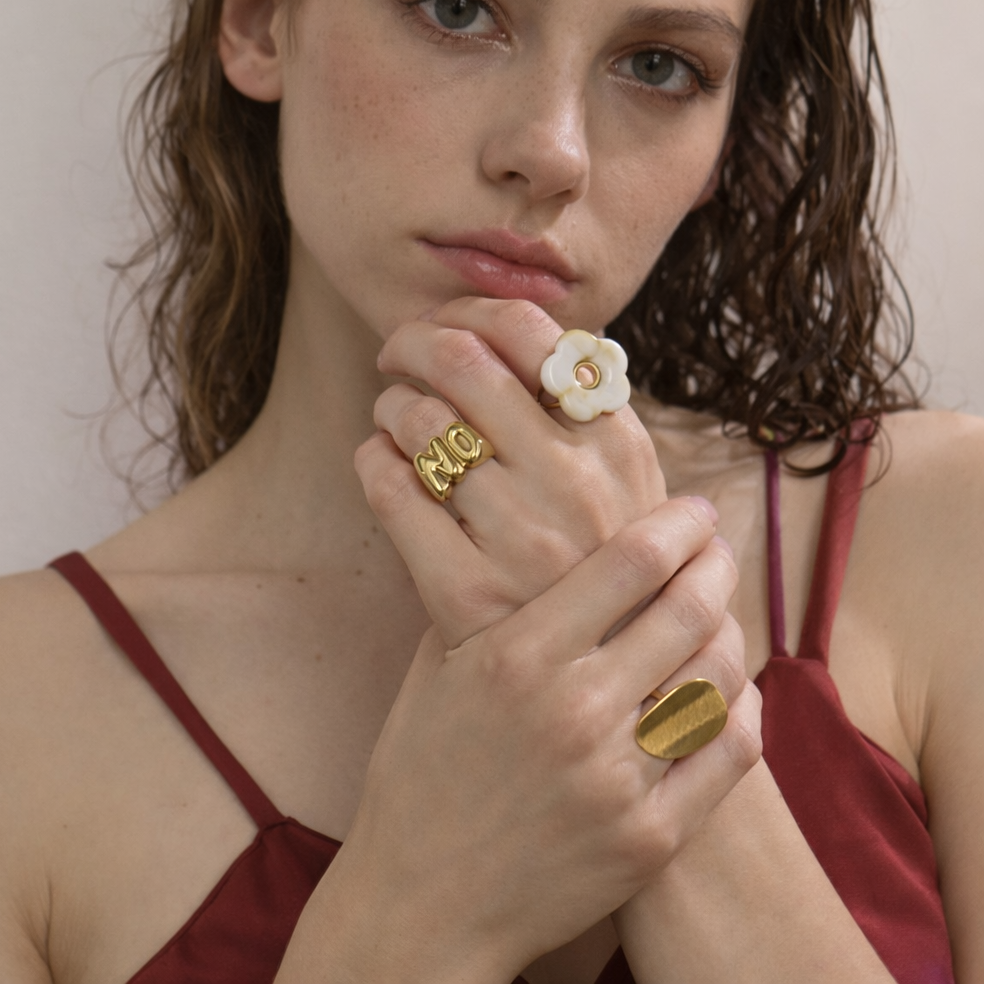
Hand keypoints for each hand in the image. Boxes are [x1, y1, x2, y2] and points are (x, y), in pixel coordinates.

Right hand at [320, 501, 757, 978]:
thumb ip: (489, 599)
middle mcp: (574, 709)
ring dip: (730, 630)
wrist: (424, 899)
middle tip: (719, 551)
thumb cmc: (421, 773)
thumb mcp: (437, 669)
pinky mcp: (651, 837)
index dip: (677, 524)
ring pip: (720, 675)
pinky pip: (730, 750)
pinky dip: (740, 706)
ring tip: (720, 614)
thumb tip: (542, 538)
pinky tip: (728, 688)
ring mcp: (618, 778)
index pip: (631, 561)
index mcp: (517, 655)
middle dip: (717, 563)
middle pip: (688, 607)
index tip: (693, 511)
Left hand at [360, 296, 669, 645]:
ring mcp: (522, 538)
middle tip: (396, 355)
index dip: (467, 312)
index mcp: (617, 443)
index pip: (530, 330)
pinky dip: (371, 461)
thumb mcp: (624, 489)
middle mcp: (574, 482)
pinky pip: (389, 489)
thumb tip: (505, 328)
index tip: (443, 326)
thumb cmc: (597, 571)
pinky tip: (381, 467)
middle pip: (461, 359)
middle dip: (411, 341)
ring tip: (394, 420)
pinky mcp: (466, 590)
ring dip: (390, 405)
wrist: (597, 684)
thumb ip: (582, 415)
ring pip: (418, 419)